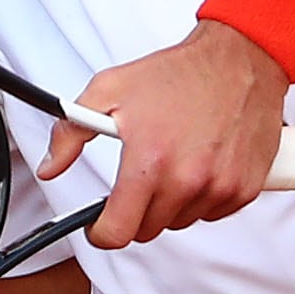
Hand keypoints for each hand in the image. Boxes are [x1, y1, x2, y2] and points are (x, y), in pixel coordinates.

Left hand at [42, 22, 288, 248]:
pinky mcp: (244, 189)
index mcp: (150, 161)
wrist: (238, 61)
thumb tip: (50, 167)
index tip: (98, 226)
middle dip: (135, 210)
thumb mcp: (108, 90)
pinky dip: (199, 198)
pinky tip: (197, 164)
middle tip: (136, 177)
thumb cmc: (176, 74)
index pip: (119, 230)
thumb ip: (70, 134)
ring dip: (168, 203)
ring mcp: (220, 187)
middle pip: (148, 229)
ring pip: (179, 221)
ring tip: (170, 161)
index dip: (101, 233)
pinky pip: (211, 213)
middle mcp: (187, 180)